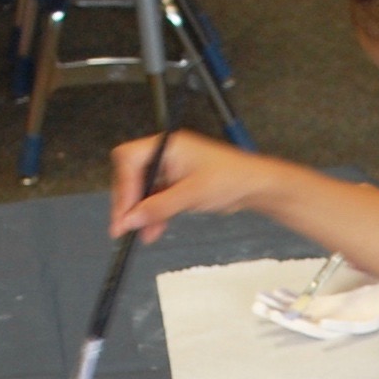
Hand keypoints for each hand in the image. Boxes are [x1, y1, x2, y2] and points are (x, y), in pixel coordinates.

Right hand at [108, 129, 290, 241]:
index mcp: (167, 146)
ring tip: (139, 233)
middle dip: (128, 202)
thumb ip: (159, 207)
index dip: (124, 186)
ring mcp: (170, 168)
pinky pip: (156, 198)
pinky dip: (152, 215)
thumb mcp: (191, 194)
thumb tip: (132, 218)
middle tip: (125, 226)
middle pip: (131, 175)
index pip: (129, 159)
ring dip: (140, 212)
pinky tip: (152, 230)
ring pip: (142, 190)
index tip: (125, 212)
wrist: (254, 186)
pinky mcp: (176, 183)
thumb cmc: (232, 178)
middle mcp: (165, 154)